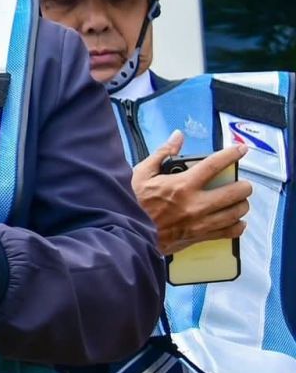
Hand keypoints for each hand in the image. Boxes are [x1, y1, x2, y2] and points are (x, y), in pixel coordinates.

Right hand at [131, 132, 252, 255]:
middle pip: (235, 192)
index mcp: (182, 185)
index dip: (231, 155)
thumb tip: (178, 136)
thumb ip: (162, 153)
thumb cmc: (134, 202)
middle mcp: (196, 204)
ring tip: (239, 201)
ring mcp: (201, 222)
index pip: (214, 165)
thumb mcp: (142, 173)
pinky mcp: (200, 236)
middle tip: (241, 183)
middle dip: (244, 185)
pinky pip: (229, 232)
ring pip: (236, 213)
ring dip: (242, 204)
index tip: (241, 149)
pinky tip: (237, 221)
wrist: (128, 233)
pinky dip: (238, 226)